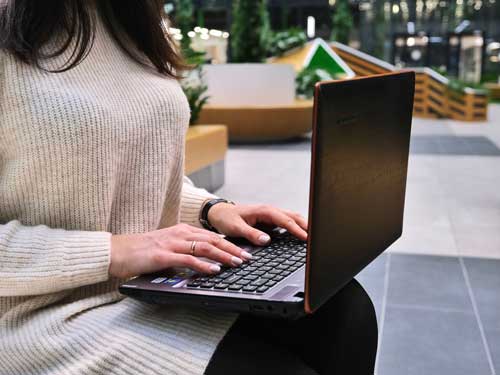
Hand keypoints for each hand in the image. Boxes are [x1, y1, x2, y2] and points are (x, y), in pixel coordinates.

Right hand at [109, 224, 252, 278]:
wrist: (117, 250)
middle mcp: (179, 233)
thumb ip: (184, 252)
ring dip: (223, 255)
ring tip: (237, 263)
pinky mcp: (164, 255)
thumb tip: (203, 263)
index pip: (211, 235)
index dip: (229, 243)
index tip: (243, 250)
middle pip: (213, 239)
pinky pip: (188, 259)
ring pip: (205, 247)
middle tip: (247, 257)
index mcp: (182, 230)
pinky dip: (204, 265)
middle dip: (233, 248)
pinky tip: (214, 270)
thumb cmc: (141, 251)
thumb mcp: (167, 247)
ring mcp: (172, 243)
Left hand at [207, 203, 307, 245]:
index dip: (297, 229)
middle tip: (317, 238)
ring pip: (292, 218)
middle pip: (294, 217)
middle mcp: (270, 211)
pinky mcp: (270, 220)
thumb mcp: (236, 228)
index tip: (306, 238)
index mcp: (264, 211)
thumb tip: (266, 240)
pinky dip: (296, 227)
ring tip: (314, 236)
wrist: (219, 213)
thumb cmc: (227, 218)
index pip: (285, 220)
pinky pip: (287, 222)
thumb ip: (251, 234)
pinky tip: (301, 235)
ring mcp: (271, 215)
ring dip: (303, 225)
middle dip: (306, 225)